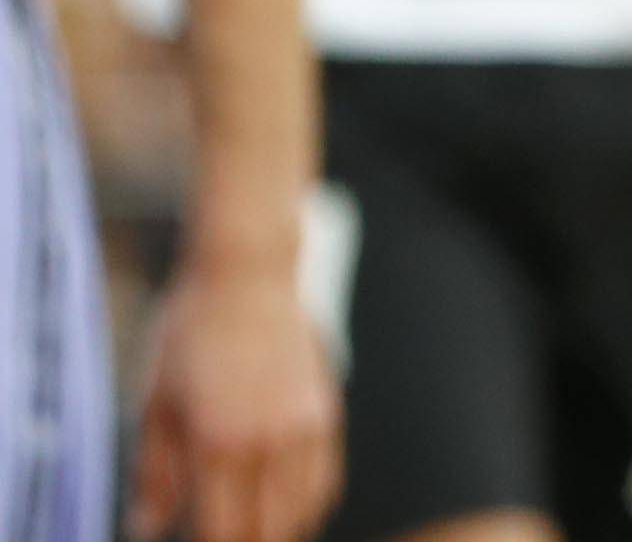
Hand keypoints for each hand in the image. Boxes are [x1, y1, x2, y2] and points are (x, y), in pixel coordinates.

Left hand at [128, 259, 339, 541]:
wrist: (249, 272)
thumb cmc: (189, 334)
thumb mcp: (154, 403)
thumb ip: (154, 474)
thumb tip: (148, 530)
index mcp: (220, 441)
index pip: (223, 531)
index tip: (191, 541)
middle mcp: (271, 439)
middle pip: (268, 531)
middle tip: (215, 533)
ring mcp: (306, 425)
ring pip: (304, 511)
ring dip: (277, 530)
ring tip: (248, 530)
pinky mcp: (327, 410)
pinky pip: (326, 479)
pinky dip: (306, 505)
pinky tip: (281, 508)